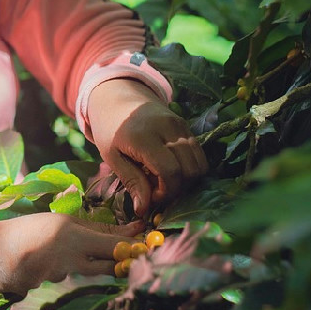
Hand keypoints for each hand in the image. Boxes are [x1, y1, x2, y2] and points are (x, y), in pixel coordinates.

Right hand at [0, 213, 143, 297]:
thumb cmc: (28, 231)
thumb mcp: (60, 222)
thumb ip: (94, 228)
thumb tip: (129, 229)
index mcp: (73, 237)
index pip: (116, 246)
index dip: (137, 247)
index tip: (152, 242)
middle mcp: (71, 261)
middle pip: (114, 267)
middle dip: (129, 264)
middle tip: (140, 258)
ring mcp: (64, 281)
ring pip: (97, 278)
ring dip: (106, 273)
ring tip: (108, 265)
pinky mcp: (56, 295)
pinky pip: (80, 287)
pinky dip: (84, 282)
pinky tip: (76, 276)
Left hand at [87, 79, 207, 215]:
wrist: (118, 99)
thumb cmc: (111, 130)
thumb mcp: (113, 157)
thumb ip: (132, 182)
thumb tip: (144, 210)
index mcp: (144, 136)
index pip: (170, 172)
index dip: (165, 192)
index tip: (152, 197)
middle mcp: (167, 128)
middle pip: (189, 170)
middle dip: (177, 188)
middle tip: (158, 190)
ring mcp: (180, 125)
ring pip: (199, 163)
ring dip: (186, 179)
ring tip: (163, 179)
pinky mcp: (187, 125)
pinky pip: (199, 154)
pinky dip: (190, 168)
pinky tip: (171, 168)